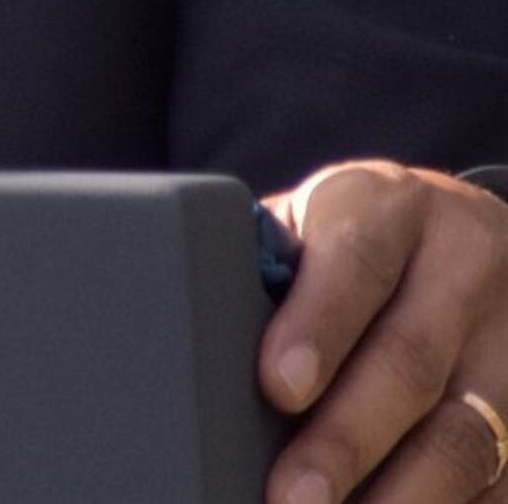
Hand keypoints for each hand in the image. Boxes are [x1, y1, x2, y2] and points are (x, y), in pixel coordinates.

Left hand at [262, 162, 507, 503]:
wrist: (471, 235)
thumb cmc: (356, 239)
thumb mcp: (318, 223)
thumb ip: (273, 268)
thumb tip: (206, 342)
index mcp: (392, 209)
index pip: (357, 263)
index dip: (318, 326)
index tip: (277, 387)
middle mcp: (465, 268)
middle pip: (410, 361)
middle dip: (346, 438)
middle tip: (293, 495)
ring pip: (465, 432)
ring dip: (402, 493)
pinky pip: (503, 474)